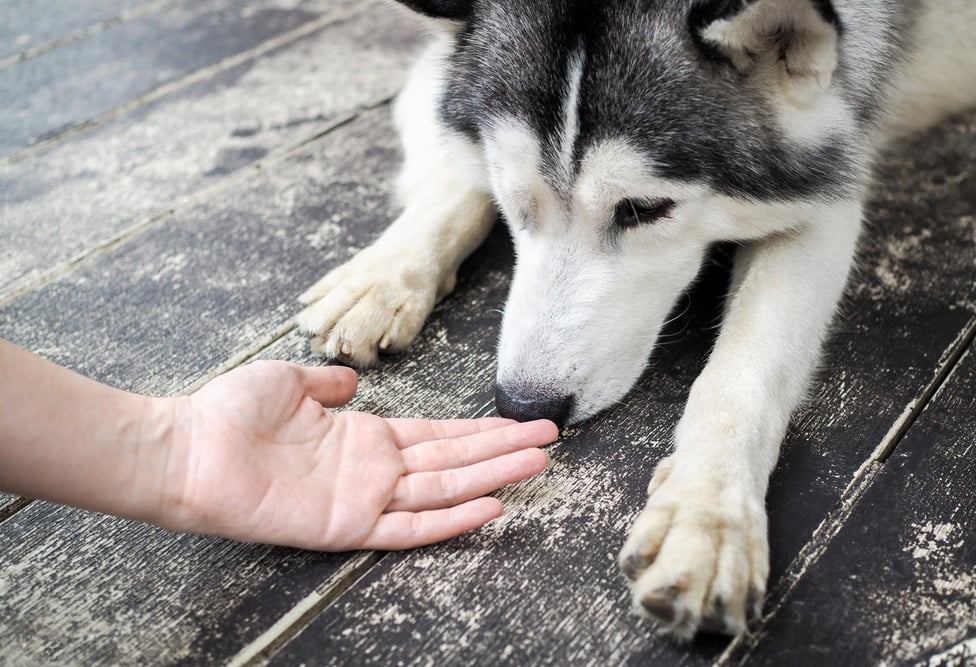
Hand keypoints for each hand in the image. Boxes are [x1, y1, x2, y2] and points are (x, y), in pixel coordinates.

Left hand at [162, 361, 557, 549]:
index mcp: (364, 438)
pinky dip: (450, 520)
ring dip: (491, 477)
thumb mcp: (289, 380)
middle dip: (502, 450)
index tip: (517, 423)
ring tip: (535, 464)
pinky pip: (408, 526)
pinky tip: (488, 508)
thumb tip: (352, 380)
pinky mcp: (347, 525)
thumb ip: (327, 382)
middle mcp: (374, 470)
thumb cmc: (230, 414)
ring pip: (443, 489)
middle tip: (548, 440)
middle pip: (453, 461)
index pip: (437, 437)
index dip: (479, 431)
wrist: (187, 448)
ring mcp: (364, 499)